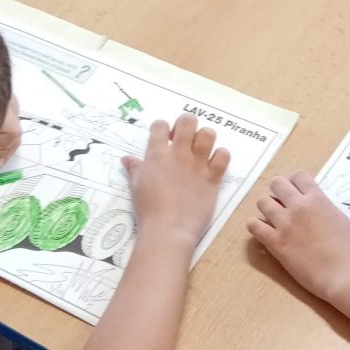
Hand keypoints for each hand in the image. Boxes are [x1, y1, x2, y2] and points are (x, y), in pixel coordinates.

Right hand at [123, 116, 229, 250]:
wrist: (169, 229)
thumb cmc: (148, 209)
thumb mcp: (136, 186)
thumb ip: (134, 169)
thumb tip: (126, 159)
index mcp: (158, 154)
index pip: (160, 125)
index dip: (162, 128)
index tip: (164, 138)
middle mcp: (179, 154)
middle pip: (188, 121)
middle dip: (185, 125)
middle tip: (183, 139)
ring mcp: (198, 164)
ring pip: (208, 134)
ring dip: (205, 137)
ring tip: (199, 149)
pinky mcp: (213, 176)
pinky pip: (224, 155)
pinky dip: (220, 156)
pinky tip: (213, 164)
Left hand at [248, 171, 349, 301]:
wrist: (340, 272)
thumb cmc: (345, 247)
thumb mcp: (337, 217)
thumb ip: (321, 206)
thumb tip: (310, 203)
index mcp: (316, 198)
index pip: (298, 175)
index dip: (294, 182)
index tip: (295, 192)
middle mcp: (298, 206)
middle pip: (277, 183)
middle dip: (278, 191)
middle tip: (282, 204)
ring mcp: (285, 223)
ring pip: (262, 201)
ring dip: (266, 207)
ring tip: (272, 218)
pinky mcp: (275, 242)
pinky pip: (253, 225)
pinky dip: (256, 226)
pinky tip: (263, 231)